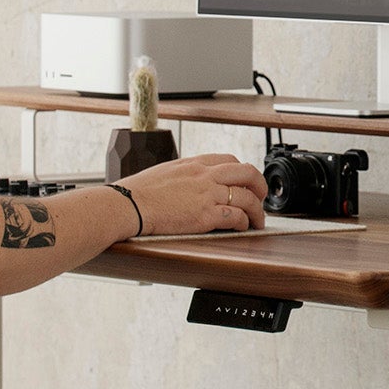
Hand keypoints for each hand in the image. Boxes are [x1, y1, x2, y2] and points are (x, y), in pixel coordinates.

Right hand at [117, 153, 267, 234]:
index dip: (243, 173)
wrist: (127, 204)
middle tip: (261, 198)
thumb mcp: (165, 172)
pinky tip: (243, 227)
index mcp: (194, 162)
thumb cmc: (138, 191)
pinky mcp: (205, 215)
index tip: (246, 183)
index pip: (230, 160)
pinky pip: (236, 217)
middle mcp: (205, 175)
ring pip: (247, 197)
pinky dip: (244, 223)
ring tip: (257, 220)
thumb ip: (185, 175)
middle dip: (260, 186)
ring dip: (257, 210)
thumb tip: (191, 184)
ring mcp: (207, 194)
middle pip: (247, 173)